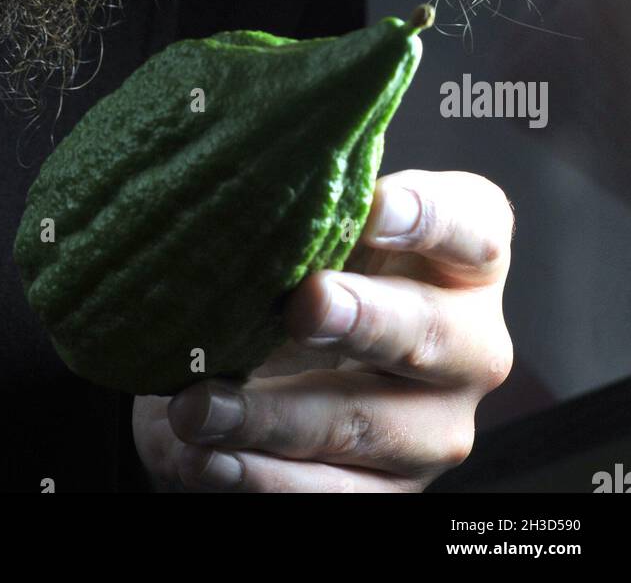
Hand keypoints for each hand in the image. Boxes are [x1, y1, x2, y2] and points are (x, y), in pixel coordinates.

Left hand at [133, 169, 513, 491]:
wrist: (281, 360)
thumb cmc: (306, 261)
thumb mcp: (316, 222)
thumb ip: (307, 200)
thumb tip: (250, 174)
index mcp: (467, 253)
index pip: (470, 227)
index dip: (427, 216)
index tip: (373, 207)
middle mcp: (472, 340)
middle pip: (432, 333)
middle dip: (364, 319)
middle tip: (304, 304)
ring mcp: (438, 424)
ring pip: (368, 425)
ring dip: (277, 418)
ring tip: (197, 405)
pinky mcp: (393, 491)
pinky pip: (335, 495)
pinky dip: (264, 481)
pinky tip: (207, 458)